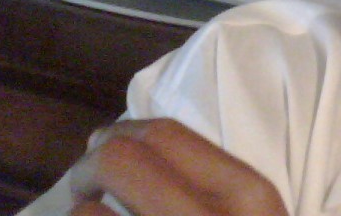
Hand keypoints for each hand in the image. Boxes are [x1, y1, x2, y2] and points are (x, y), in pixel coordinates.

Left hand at [69, 118, 288, 215]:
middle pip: (119, 161)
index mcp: (249, 194)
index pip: (167, 134)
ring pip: (87, 212)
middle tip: (86, 187)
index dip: (122, 132)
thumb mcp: (260, 213)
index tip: (105, 145)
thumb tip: (125, 145)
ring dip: (80, 213)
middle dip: (88, 167)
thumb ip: (217, 182)